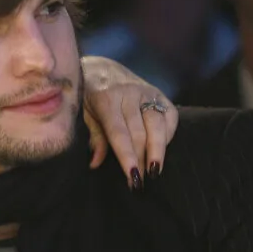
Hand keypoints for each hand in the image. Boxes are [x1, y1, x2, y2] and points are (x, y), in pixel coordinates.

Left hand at [80, 56, 178, 185]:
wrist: (101, 67)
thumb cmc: (87, 96)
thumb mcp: (83, 114)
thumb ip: (94, 136)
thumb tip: (95, 163)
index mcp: (105, 99)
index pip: (119, 133)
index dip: (127, 157)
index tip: (133, 177)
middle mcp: (128, 94)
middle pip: (140, 133)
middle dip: (142, 160)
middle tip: (141, 183)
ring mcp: (146, 92)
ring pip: (157, 125)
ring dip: (158, 151)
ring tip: (155, 172)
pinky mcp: (159, 93)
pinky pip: (170, 116)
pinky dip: (168, 135)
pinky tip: (161, 150)